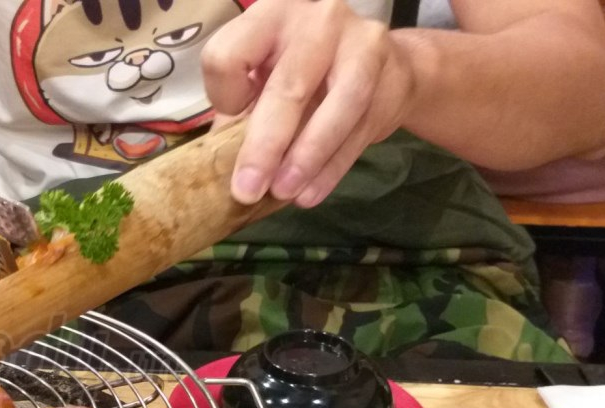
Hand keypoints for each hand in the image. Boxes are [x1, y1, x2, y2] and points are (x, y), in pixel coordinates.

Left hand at [204, 0, 416, 206]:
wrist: (384, 64)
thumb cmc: (308, 72)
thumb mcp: (267, 77)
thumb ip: (242, 111)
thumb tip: (212, 166)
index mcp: (271, 14)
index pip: (230, 54)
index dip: (224, 94)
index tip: (233, 118)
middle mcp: (318, 19)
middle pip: (287, 87)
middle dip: (265, 147)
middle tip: (248, 190)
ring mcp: (361, 43)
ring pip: (335, 108)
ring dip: (306, 160)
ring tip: (284, 193)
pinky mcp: (392, 76)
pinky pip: (360, 130)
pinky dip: (331, 168)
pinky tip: (310, 193)